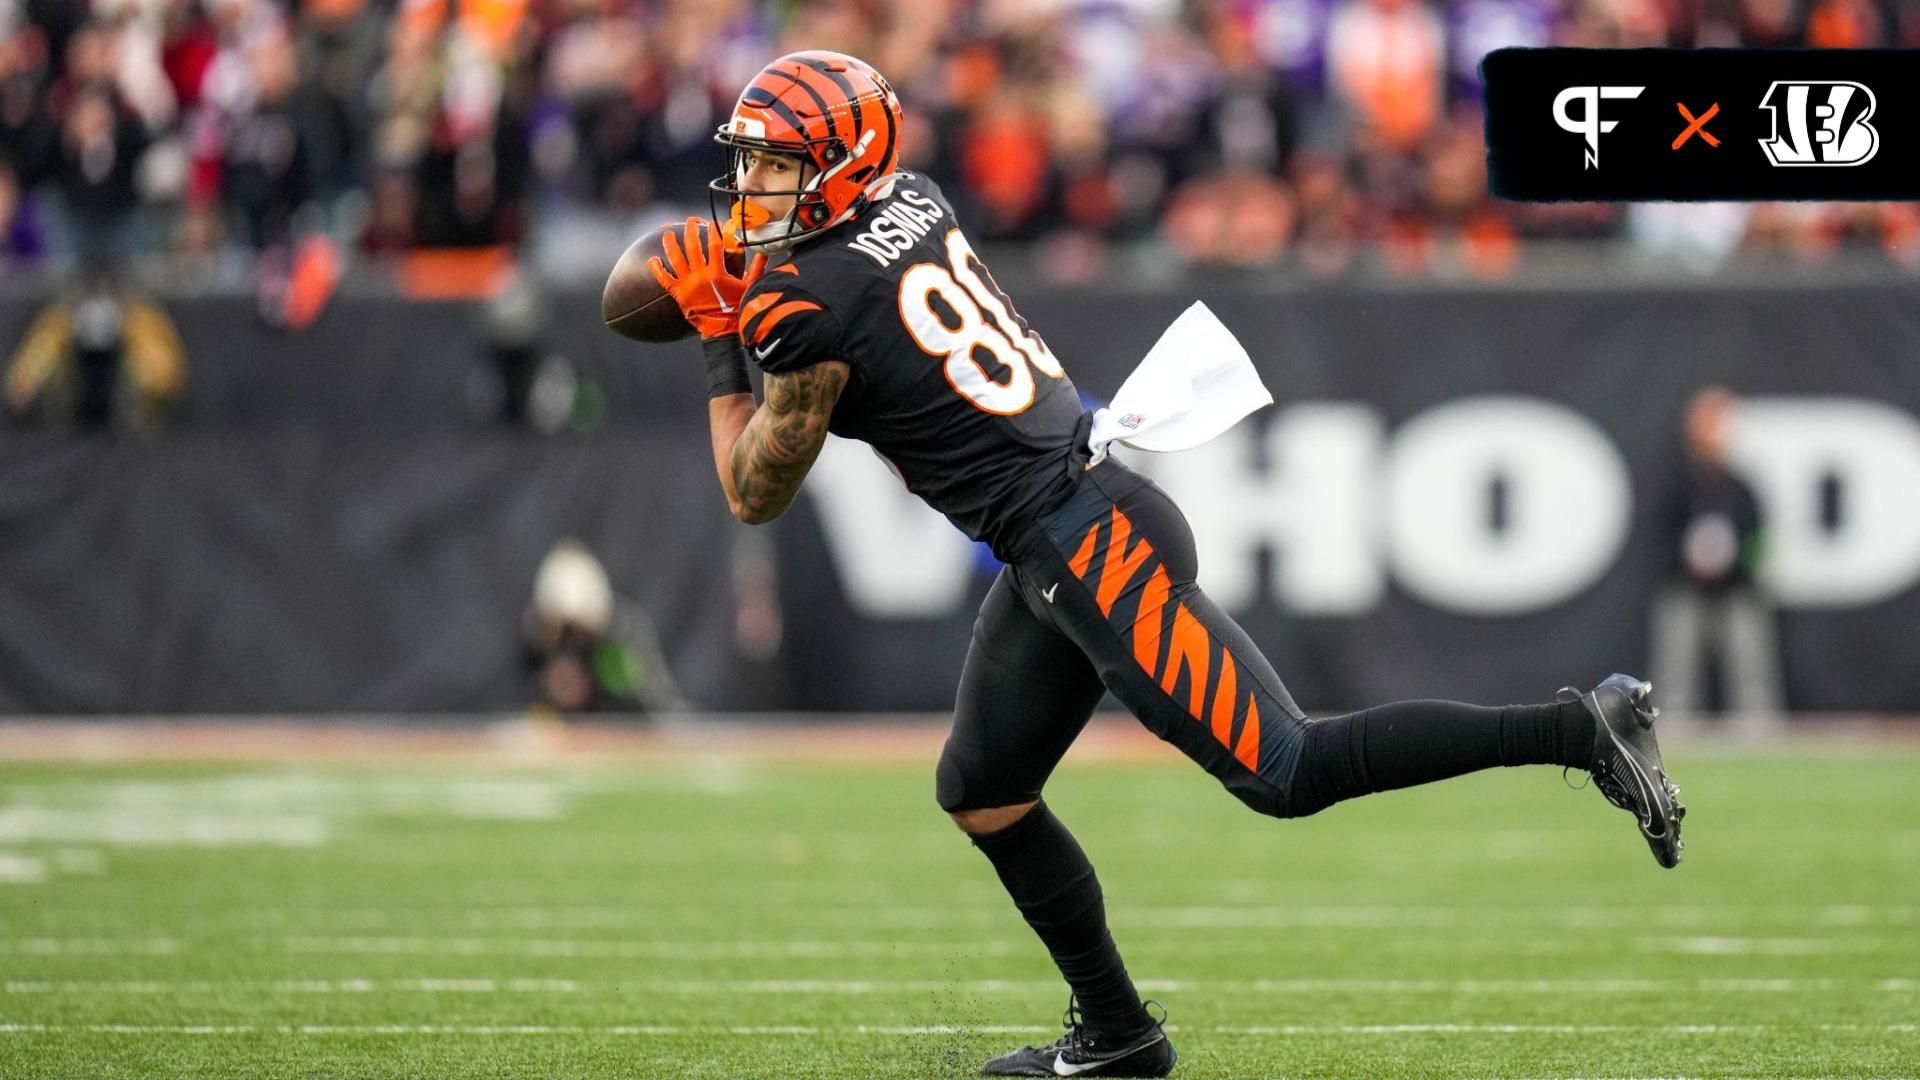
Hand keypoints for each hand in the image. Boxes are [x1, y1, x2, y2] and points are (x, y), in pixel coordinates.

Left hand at [648, 217, 766, 339]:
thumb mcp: (748, 288)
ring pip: (675, 259)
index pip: (715, 246)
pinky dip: (657, 269)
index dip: (713, 232)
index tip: (711, 223)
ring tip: (668, 233)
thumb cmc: (736, 310)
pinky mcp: (678, 294)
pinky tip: (652, 259)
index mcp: (717, 273)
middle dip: (691, 231)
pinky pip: (664, 279)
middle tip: (690, 221)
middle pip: (693, 247)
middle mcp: (700, 275)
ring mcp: (687, 284)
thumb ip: (756, 270)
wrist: (721, 330)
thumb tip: (764, 254)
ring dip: (670, 244)